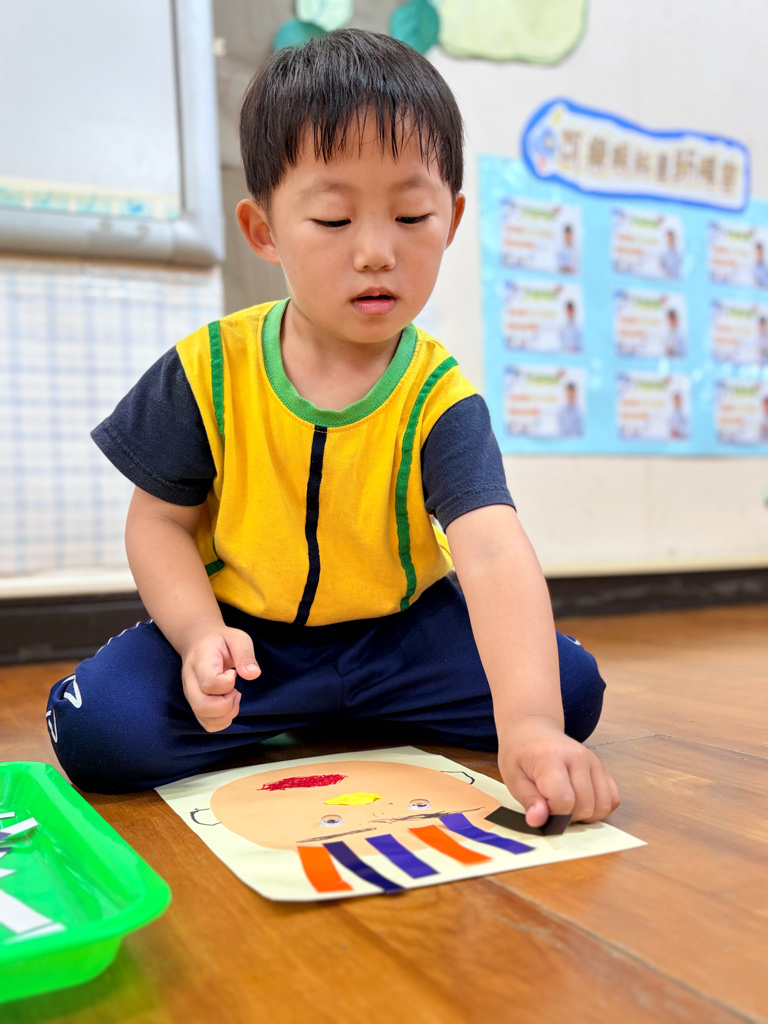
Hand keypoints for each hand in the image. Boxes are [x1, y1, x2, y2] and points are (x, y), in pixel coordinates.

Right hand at [179, 625, 260, 731]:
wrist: (199, 642)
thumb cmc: (221, 641)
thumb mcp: (238, 638)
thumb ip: (245, 655)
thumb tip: (253, 675)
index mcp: (200, 661)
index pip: (209, 683)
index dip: (227, 683)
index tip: (233, 672)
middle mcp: (190, 681)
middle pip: (202, 706)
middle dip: (228, 704)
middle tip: (235, 690)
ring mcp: (190, 695)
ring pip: (205, 720)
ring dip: (227, 714)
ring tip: (233, 696)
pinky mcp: (195, 705)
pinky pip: (207, 724)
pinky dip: (223, 721)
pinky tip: (228, 704)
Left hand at [497, 715, 619, 826]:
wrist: (534, 730)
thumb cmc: (520, 754)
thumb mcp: (513, 777)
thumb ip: (528, 800)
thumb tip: (538, 821)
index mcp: (552, 758)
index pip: (564, 800)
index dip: (552, 813)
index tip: (540, 806)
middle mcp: (578, 758)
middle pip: (585, 806)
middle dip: (567, 816)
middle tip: (550, 805)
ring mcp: (594, 762)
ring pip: (602, 806)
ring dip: (584, 815)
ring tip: (565, 804)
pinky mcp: (602, 768)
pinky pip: (612, 799)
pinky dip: (598, 808)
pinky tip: (580, 801)